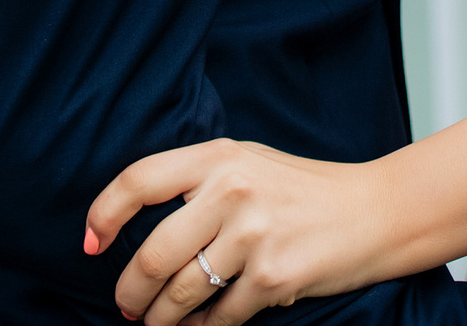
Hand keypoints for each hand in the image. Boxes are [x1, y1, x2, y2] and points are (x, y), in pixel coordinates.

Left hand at [87, 139, 384, 325]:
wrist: (375, 212)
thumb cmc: (306, 191)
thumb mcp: (250, 163)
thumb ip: (199, 182)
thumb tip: (137, 225)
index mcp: (220, 157)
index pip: (139, 180)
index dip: (104, 215)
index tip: (91, 245)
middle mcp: (233, 190)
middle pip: (152, 254)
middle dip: (129, 292)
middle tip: (126, 307)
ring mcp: (253, 235)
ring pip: (180, 293)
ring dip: (160, 319)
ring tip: (155, 325)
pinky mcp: (272, 278)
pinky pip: (218, 317)